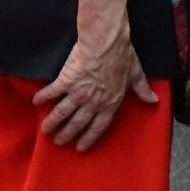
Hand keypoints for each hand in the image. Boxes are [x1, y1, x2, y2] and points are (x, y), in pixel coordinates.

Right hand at [37, 28, 149, 149]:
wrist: (105, 43)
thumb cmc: (122, 56)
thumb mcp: (136, 74)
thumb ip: (142, 89)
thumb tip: (153, 100)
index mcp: (110, 103)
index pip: (99, 127)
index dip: (89, 138)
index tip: (80, 147)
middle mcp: (93, 102)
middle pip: (78, 123)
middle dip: (67, 134)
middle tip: (59, 142)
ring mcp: (78, 93)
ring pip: (63, 112)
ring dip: (53, 123)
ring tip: (45, 131)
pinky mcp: (66, 81)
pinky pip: (52, 92)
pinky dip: (43, 98)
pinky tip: (36, 103)